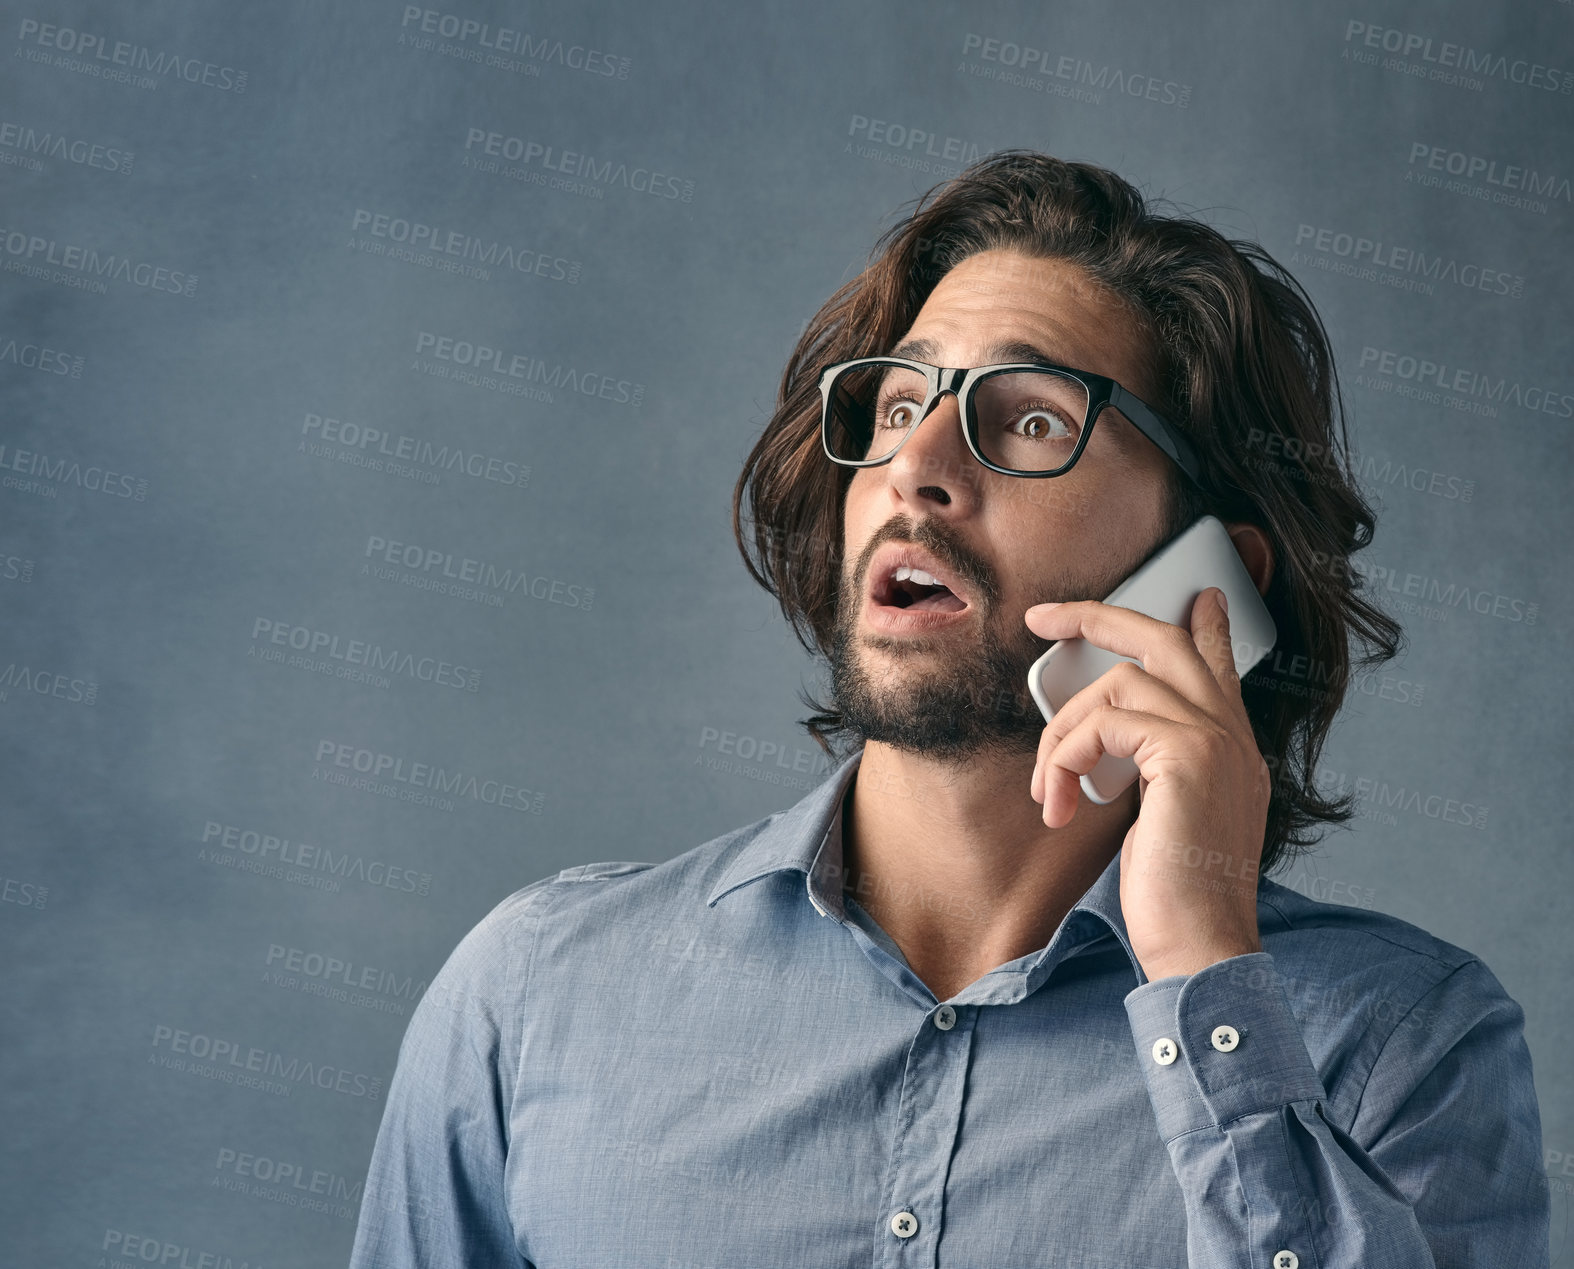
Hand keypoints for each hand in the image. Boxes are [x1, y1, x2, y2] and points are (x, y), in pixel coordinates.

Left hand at [1024, 588, 1269, 980]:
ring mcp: (1215, 740)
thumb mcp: (1167, 817)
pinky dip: (1065, 756)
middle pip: (1166, 639)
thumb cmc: (1176, 896)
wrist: (1201, 946)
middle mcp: (1232, 735)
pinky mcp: (1185, 755)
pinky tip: (1057, 801)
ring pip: (1118, 682)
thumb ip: (1155, 768)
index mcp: (1233, 749)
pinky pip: (1105, 722)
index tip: (1198, 596)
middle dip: (1099, 615)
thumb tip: (1112, 736)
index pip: (1220, 663)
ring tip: (1045, 787)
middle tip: (1045, 617)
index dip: (1205, 623)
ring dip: (1062, 731)